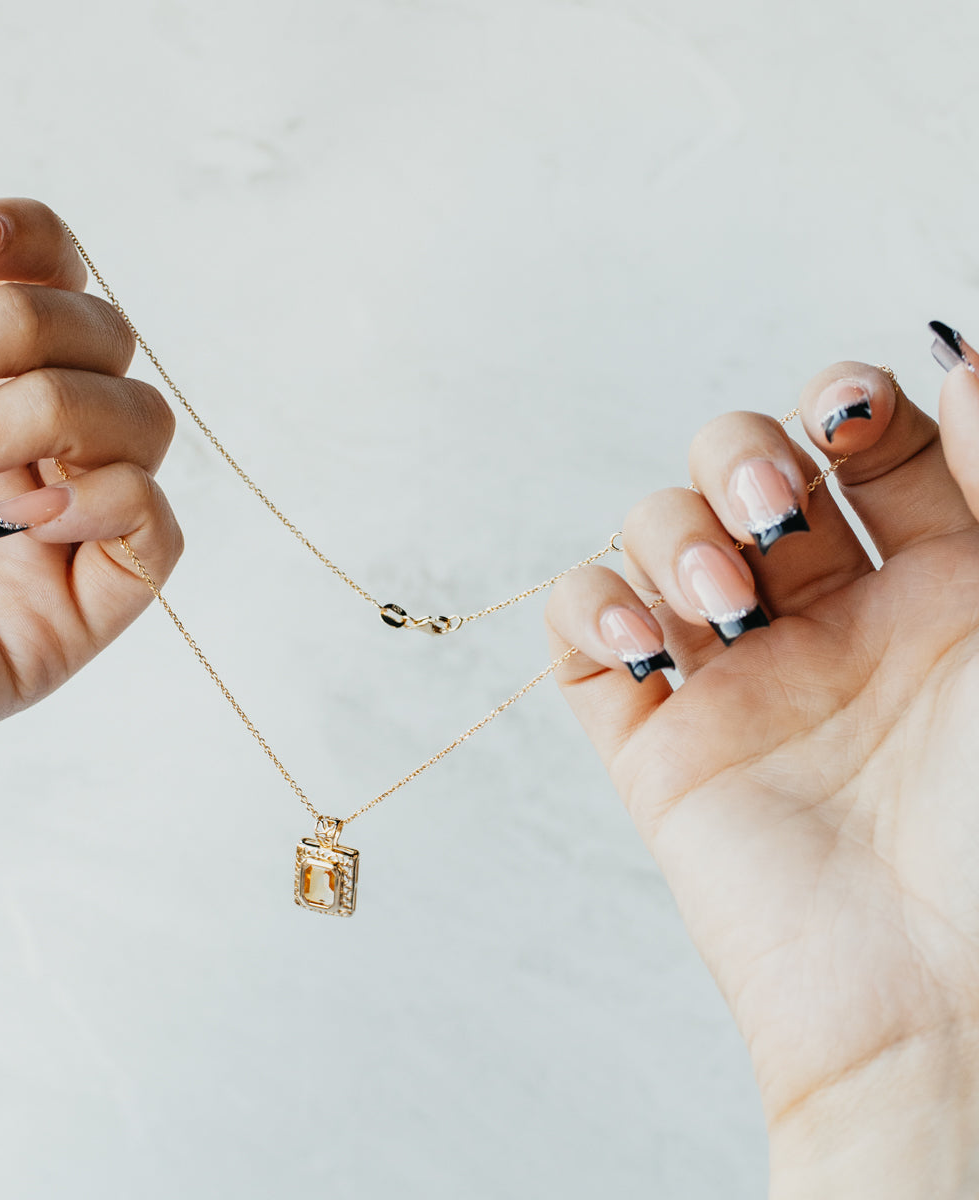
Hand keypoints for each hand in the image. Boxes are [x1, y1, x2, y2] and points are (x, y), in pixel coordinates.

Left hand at [0, 180, 180, 848]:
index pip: (48, 277)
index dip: (33, 241)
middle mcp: (1, 441)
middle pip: (106, 336)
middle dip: (21, 333)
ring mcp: (38, 526)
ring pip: (143, 423)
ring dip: (55, 414)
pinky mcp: (65, 614)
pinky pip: (155, 532)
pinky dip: (110, 498)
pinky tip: (14, 517)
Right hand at [546, 348, 978, 1196]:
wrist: (948, 999)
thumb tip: (960, 349)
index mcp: (943, 582)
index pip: (866, 439)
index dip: (848, 401)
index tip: (860, 421)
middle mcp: (832, 616)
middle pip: (743, 463)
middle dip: (747, 455)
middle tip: (785, 511)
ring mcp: (735, 673)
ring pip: (657, 529)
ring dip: (678, 534)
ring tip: (733, 610)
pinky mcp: (653, 735)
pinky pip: (579, 627)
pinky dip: (594, 606)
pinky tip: (653, 645)